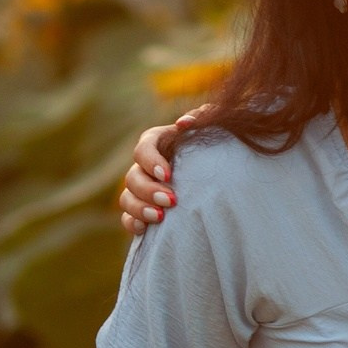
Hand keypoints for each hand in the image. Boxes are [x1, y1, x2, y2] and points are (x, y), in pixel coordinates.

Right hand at [117, 105, 215, 235]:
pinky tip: (144, 230)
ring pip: (126, 198)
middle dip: (148, 190)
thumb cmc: (215, 144)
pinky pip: (127, 218)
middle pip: (132, 177)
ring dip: (140, 208)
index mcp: (157, 143)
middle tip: (171, 200)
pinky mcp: (143, 210)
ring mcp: (141, 189)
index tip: (168, 175)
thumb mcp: (213, 127)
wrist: (221, 171)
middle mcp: (145, 166)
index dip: (151, 161)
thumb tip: (184, 123)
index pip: (143, 148)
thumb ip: (203, 117)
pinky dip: (132, 223)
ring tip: (161, 217)